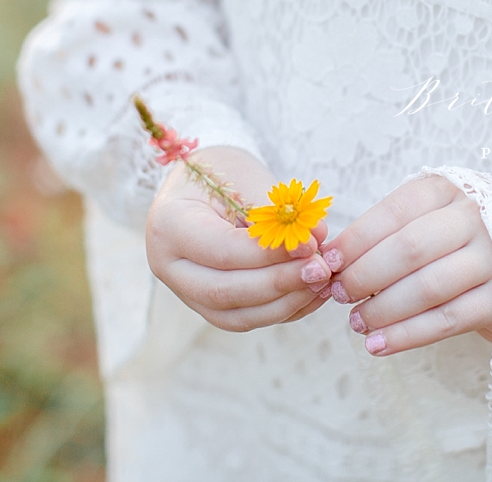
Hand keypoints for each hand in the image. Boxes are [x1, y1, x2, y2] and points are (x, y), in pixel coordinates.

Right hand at [145, 145, 332, 331]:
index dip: (270, 254)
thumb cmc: (224, 174)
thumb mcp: (248, 179)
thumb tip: (317, 239)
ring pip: (237, 315)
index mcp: (169, 225)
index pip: (223, 251)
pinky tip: (312, 292)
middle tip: (322, 270)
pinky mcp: (207, 306)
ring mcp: (185, 291)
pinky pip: (246, 318)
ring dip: (286, 302)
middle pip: (225, 291)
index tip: (311, 246)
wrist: (203, 183)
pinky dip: (282, 310)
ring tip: (322, 281)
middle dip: (280, 284)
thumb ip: (279, 212)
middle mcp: (169, 266)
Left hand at [319, 174, 491, 356]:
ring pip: (427, 287)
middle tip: (340, 294)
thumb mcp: (418, 220)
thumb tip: (330, 261)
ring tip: (356, 322)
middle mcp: (473, 219)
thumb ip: (380, 235)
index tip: (328, 262)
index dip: (356, 239)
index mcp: (446, 191)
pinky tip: (378, 345)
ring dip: (383, 309)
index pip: (395, 212)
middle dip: (365, 275)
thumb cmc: (446, 241)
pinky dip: (406, 335)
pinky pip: (446, 321)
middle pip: (410, 249)